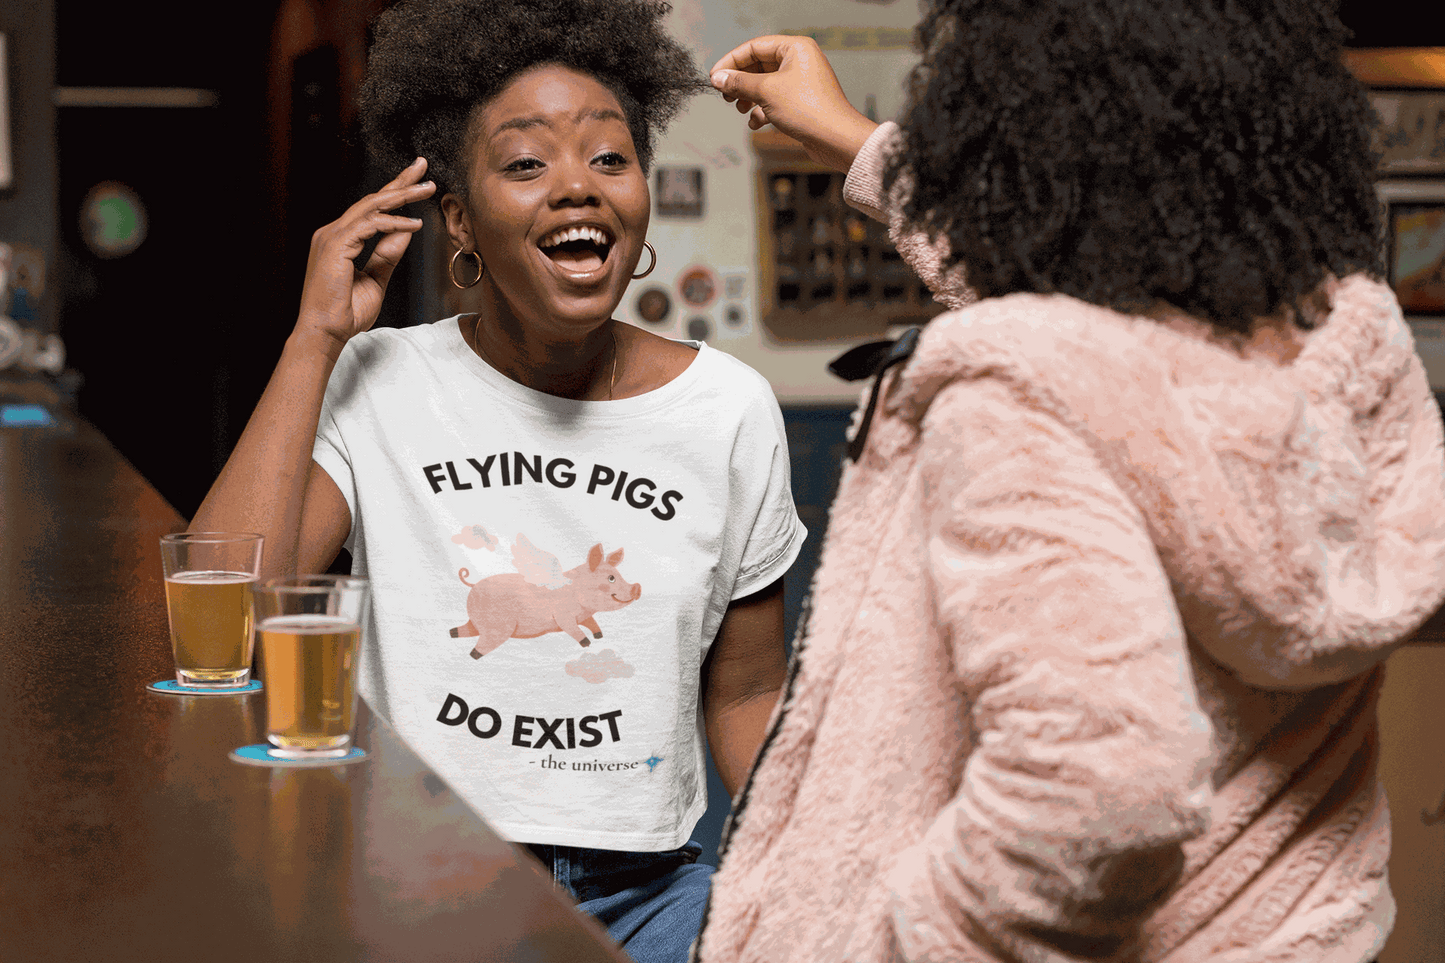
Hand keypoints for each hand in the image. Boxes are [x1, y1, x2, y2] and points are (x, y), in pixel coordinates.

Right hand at [295, 157, 435, 354]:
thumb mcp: (375, 280)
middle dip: (400, 182)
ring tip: (428, 188)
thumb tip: (406, 231)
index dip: (395, 192)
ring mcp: (332, 236)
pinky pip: (370, 225)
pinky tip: (415, 224)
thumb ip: (388, 254)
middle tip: (423, 166)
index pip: (371, 209)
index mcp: (341, 239)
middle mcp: (333, 232)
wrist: (326, 332)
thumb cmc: (346, 312)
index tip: (417, 181)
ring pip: (372, 206)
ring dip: (402, 195)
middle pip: (372, 199)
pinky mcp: (335, 245)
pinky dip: (394, 223)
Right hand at [710, 36, 878, 173]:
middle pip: (759, 65)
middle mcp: (800, 61)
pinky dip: (763, 110)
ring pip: (765, 85)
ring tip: (739, 108)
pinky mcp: (802, 102)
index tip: (715, 77)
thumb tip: (718, 78)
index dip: (731, 61)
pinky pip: (775, 100)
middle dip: (740, 82)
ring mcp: (801, 82)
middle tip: (725, 95)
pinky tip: (756, 122)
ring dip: (749, 97)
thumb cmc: (809, 110)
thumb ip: (739, 82)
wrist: (836, 139)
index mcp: (795, 48)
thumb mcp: (766, 92)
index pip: (754, 47)